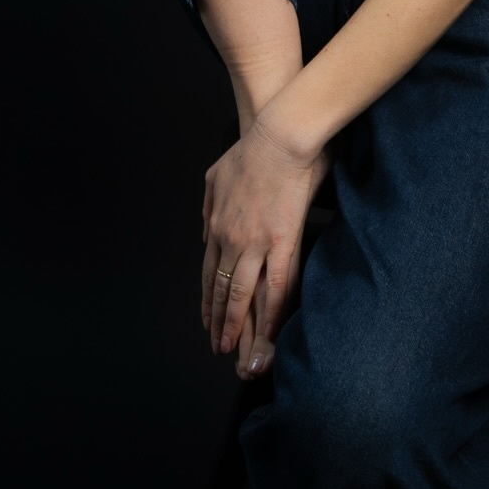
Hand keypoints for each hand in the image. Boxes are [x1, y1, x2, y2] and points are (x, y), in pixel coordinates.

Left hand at [200, 114, 321, 367]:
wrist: (277, 136)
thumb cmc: (251, 151)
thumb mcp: (214, 177)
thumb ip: (208, 208)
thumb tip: (205, 233)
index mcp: (216, 226)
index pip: (208, 272)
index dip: (207, 299)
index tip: (207, 320)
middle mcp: (230, 240)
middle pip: (221, 290)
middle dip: (218, 322)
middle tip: (218, 348)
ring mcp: (256, 243)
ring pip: (242, 294)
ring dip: (237, 326)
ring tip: (234, 352)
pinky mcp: (283, 241)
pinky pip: (276, 285)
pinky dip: (272, 313)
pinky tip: (269, 333)